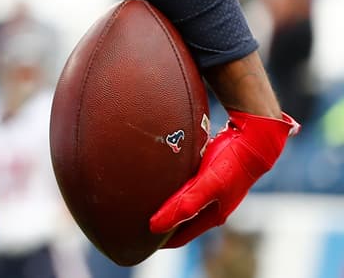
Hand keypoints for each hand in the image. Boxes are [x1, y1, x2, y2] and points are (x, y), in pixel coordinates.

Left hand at [149, 110, 297, 246]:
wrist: (251, 143)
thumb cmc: (231, 168)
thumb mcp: (208, 186)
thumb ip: (186, 204)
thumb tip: (156, 225)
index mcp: (210, 217)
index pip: (179, 236)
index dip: (160, 240)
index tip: (138, 241)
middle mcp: (210, 208)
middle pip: (178, 222)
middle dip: (160, 224)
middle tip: (134, 220)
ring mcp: (209, 192)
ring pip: (179, 204)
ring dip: (163, 206)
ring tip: (140, 202)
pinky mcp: (205, 176)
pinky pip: (182, 187)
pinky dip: (170, 189)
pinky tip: (156, 181)